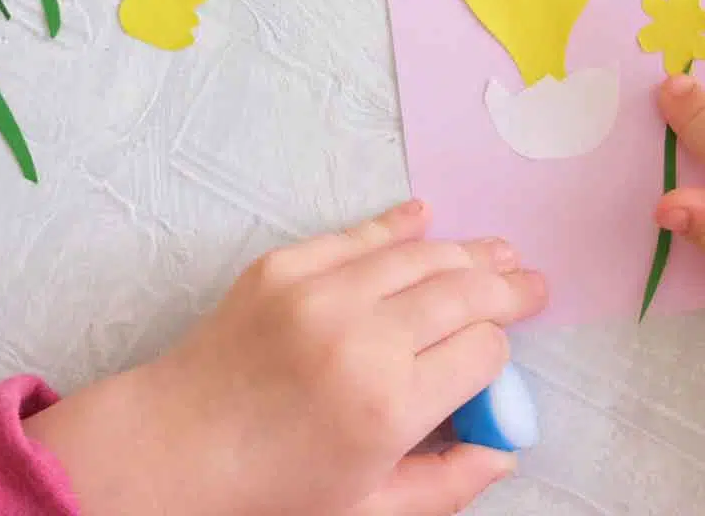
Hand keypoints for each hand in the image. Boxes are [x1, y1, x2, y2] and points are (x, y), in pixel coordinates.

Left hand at [24, 201, 548, 514]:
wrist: (171, 452)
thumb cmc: (269, 493)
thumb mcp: (367, 510)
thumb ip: (446, 484)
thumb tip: (505, 453)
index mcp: (389, 405)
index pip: (483, 352)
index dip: (498, 355)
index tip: (494, 362)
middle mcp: (363, 337)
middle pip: (463, 291)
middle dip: (506, 287)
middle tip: (533, 284)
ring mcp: (320, 293)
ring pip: (420, 255)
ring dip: (467, 252)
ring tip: (499, 255)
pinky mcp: (284, 267)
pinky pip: (358, 234)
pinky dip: (398, 224)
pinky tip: (428, 218)